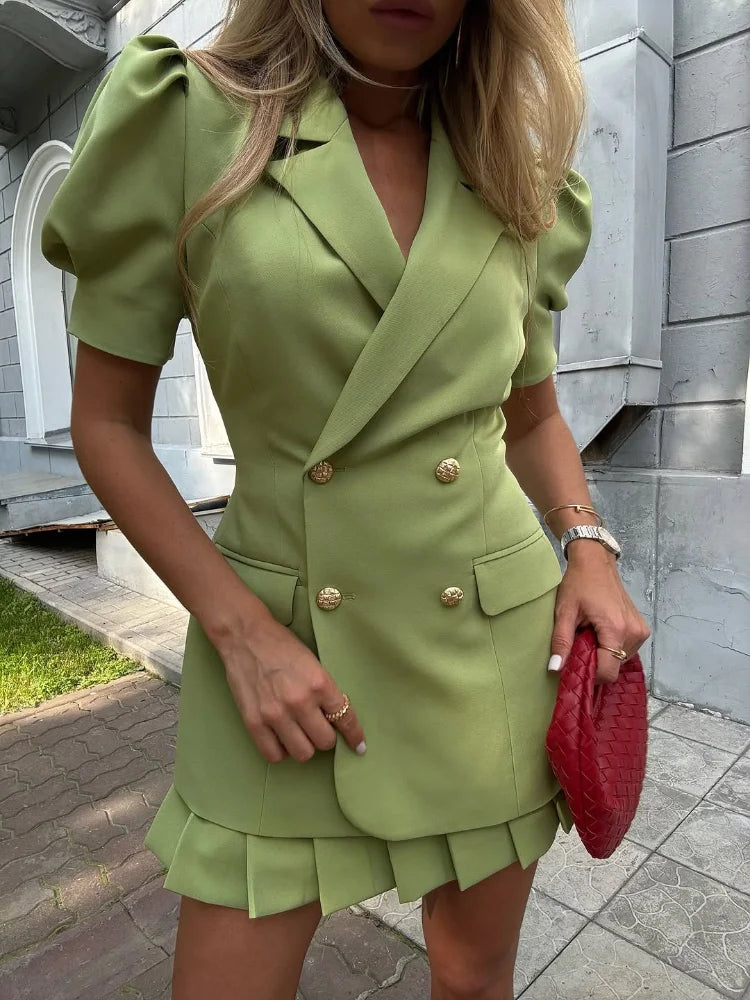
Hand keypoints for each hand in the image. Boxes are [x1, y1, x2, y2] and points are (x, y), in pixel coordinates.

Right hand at [216, 615, 366, 763]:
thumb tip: (335, 718)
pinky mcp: (254, 722)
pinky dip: (281, 751)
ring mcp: (275, 714)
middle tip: (319, 727)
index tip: (359, 746)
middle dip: (326, 737)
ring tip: (299, 734)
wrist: (245, 636)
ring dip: (305, 746)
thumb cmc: (281, 646)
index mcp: (319, 683)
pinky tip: (281, 739)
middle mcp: (299, 702)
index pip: (345, 719)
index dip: (355, 736)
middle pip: (325, 742)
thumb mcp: (313, 664)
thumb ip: (325, 691)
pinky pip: (274, 755)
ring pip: (302, 753)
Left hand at [547, 540, 650, 683]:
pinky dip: (611, 647)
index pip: (607, 671)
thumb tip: (555, 669)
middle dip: (594, 662)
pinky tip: (599, 633)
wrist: (596, 562)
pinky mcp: (641, 629)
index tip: (574, 665)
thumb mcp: (565, 612)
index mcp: (616, 629)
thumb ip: (561, 642)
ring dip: (603, 654)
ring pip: (619, 660)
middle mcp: (634, 633)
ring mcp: (640, 632)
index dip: (589, 674)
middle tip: (579, 644)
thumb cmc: (578, 583)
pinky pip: (625, 650)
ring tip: (589, 634)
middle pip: (613, 667)